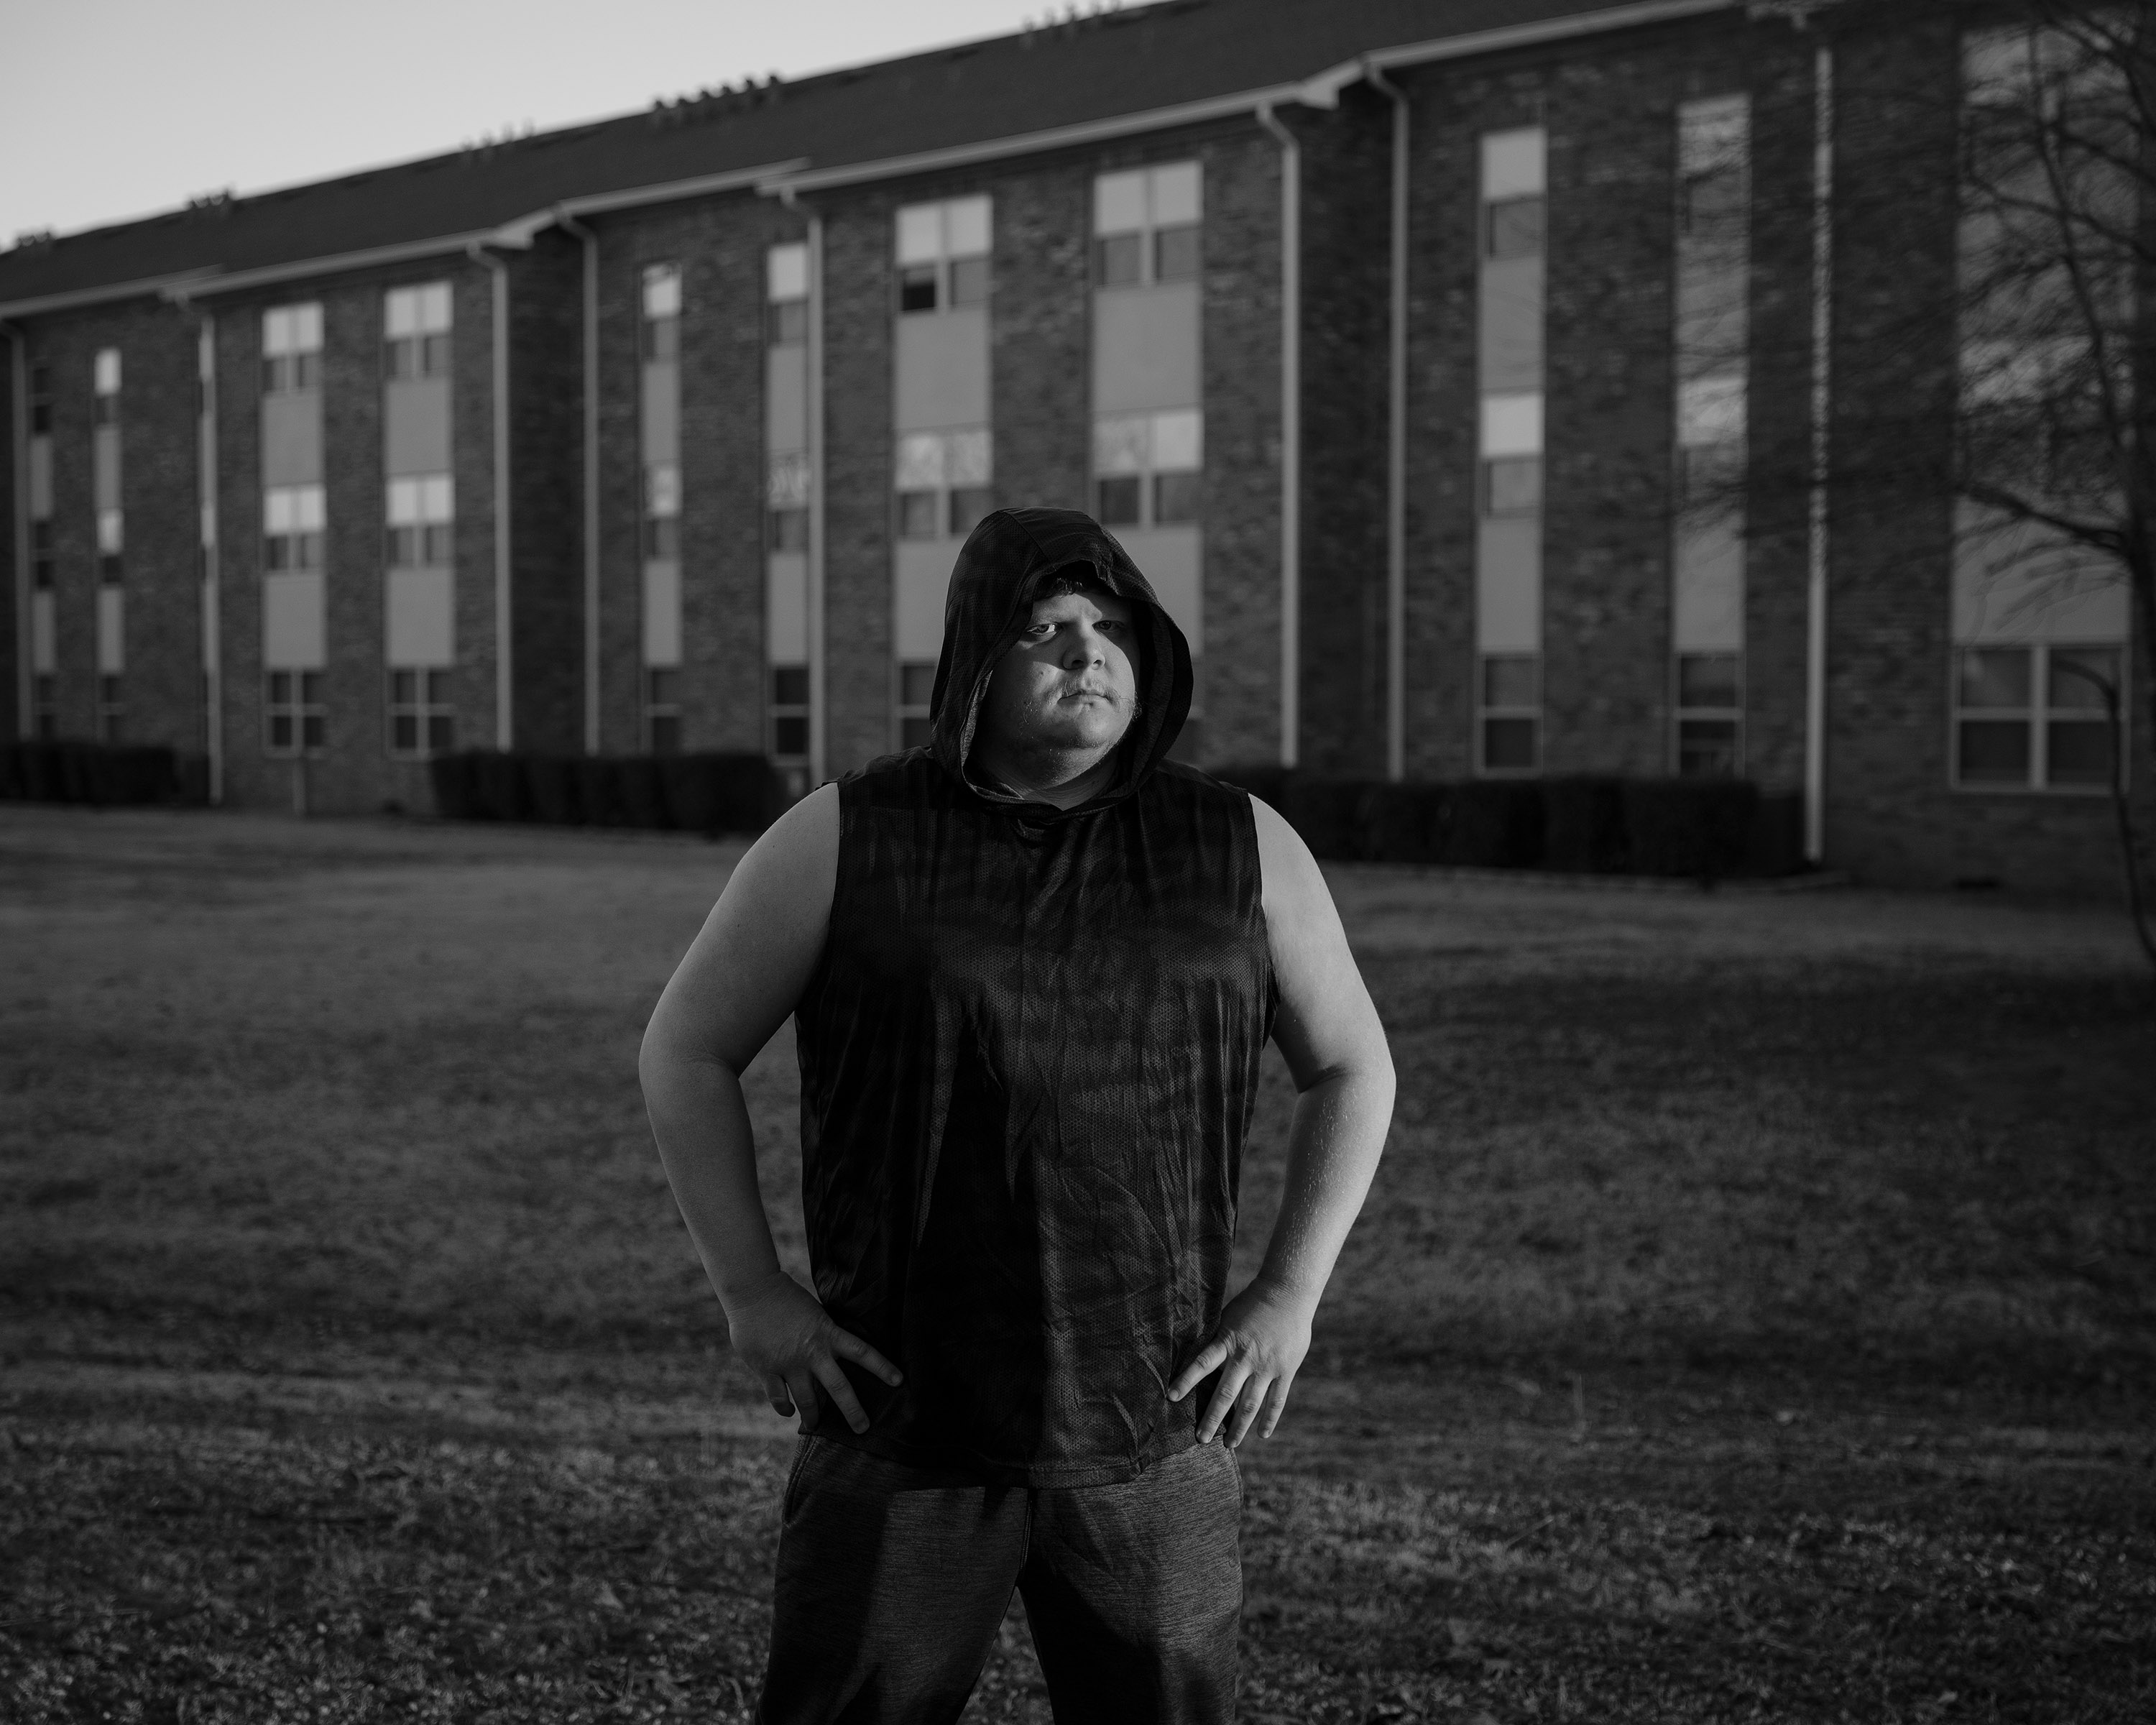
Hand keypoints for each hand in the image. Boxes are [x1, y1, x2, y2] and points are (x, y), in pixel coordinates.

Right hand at [723, 1273, 901, 1434]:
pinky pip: (779, 1399)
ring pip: (807, 1401)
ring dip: (813, 1416)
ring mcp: (789, 1363)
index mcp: (827, 1333)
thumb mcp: (815, 1314)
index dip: (882, 1367)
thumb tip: (834, 1358)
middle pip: (839, 1387)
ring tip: (815, 1425)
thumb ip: (824, 1336)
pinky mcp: (767, 1370)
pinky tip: (789, 1411)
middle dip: (853, 1411)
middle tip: (863, 1429)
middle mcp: (812, 1352)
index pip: (862, 1352)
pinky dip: (785, 1408)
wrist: (753, 1291)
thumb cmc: (786, 1299)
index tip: (899, 1381)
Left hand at [1166, 1280, 1314, 1447]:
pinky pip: (1277, 1400)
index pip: (1202, 1364)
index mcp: (1228, 1342)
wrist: (1287, 1293)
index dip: (1186, 1381)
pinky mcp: (1285, 1370)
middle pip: (1225, 1395)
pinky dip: (1269, 1419)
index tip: (1171, 1397)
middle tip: (1200, 1439)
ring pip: (1251, 1404)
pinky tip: (1262, 1434)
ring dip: (1239, 1427)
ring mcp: (1267, 1367)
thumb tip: (1197, 1358)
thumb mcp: (1228, 1317)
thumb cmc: (1252, 1303)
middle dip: (1212, 1419)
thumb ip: (1216, 1340)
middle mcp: (1246, 1358)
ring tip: (1229, 1445)